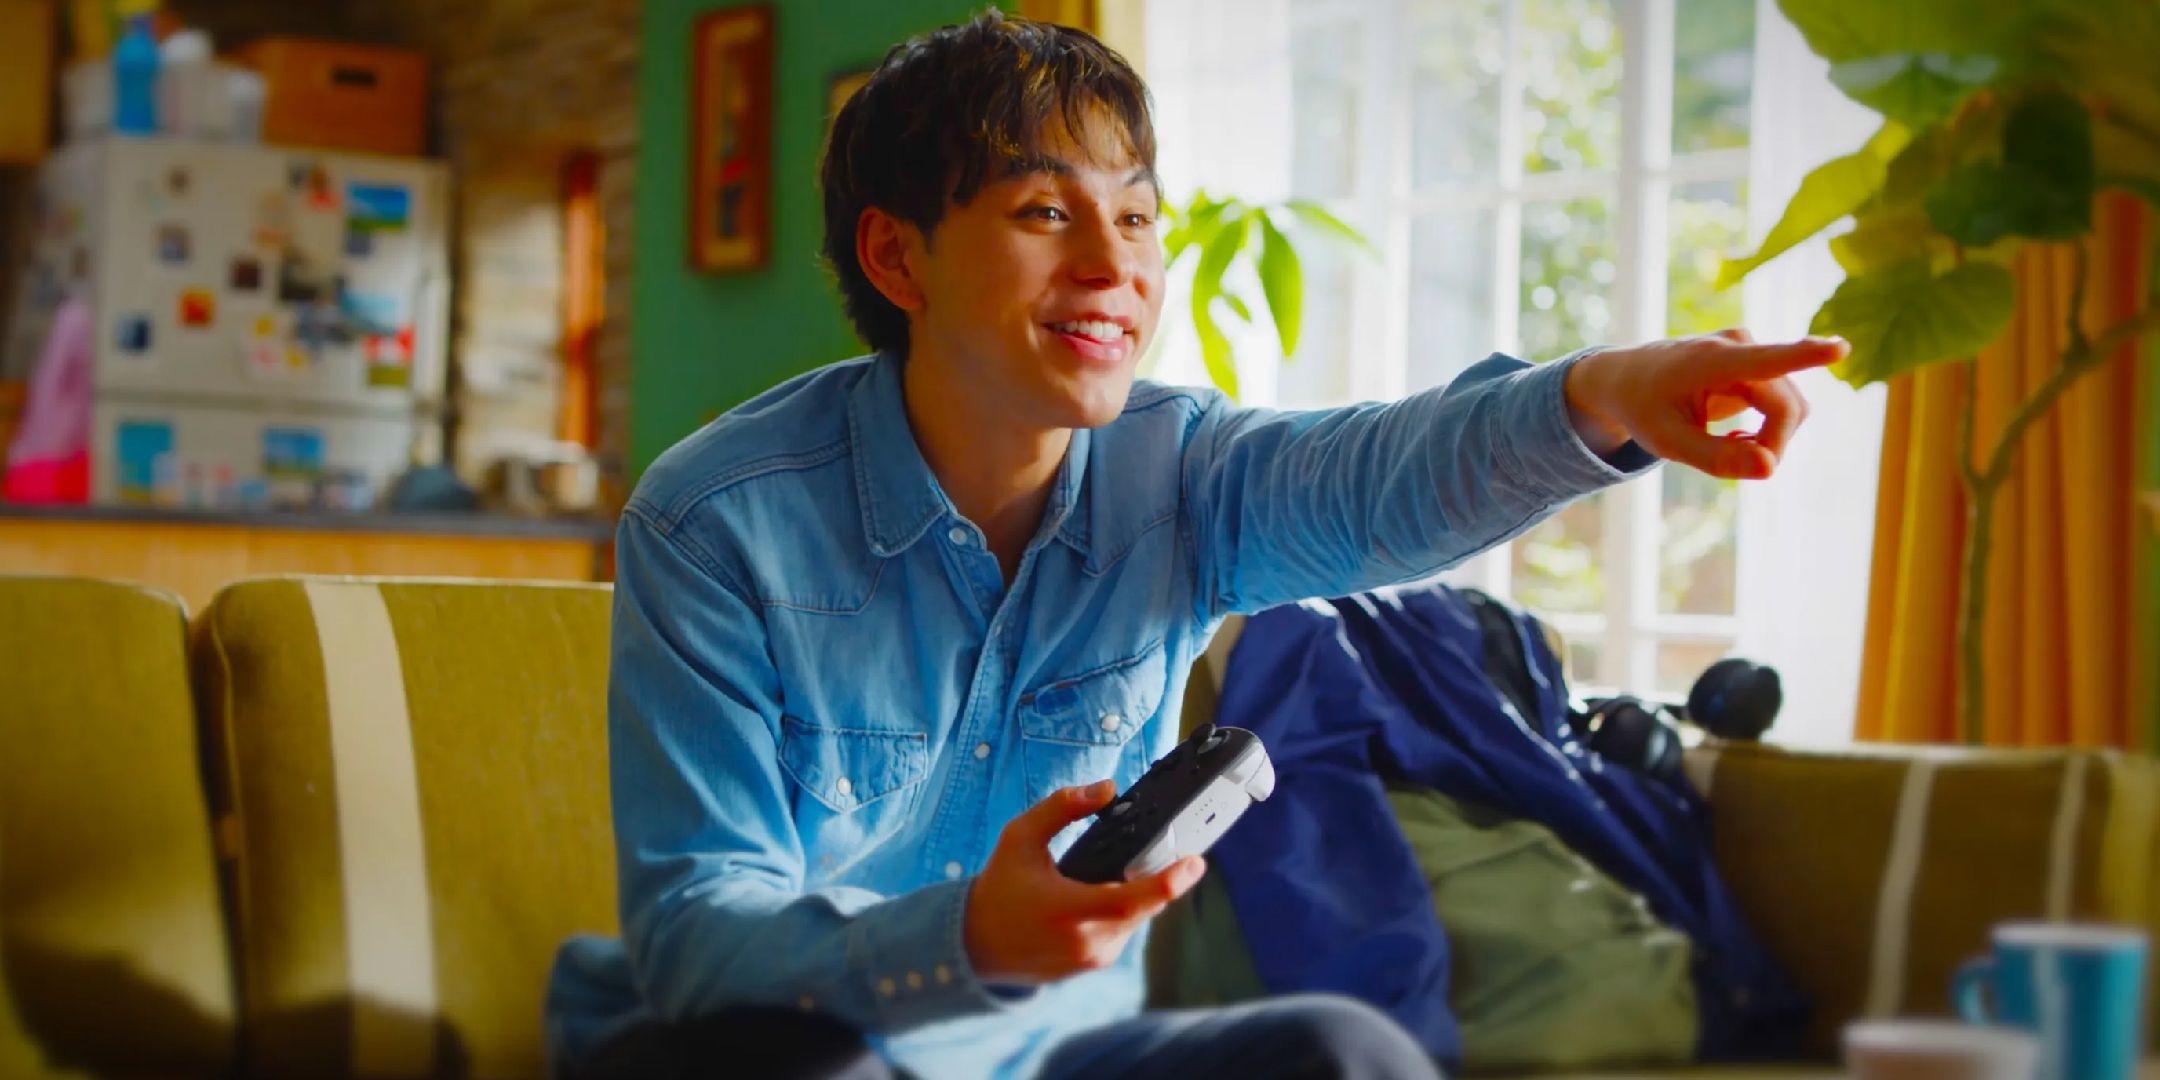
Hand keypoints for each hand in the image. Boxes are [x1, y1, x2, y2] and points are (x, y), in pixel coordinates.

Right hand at [963, 780, 1207, 985]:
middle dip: (1158, 876)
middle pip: (1144, 905)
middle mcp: (1086, 941)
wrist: (977, 944)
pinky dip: (1122, 908)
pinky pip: (1124, 929)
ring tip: (1118, 870)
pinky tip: (1105, 892)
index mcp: (1068, 910)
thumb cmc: (1000, 887)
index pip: (1129, 899)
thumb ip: (1062, 808)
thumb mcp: (1020, 837)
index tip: (1195, 863)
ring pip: (1137, 918)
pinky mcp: (1095, 964)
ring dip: (1137, 893)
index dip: (1168, 882)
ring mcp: (1093, 958)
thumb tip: (1106, 789)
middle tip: (1170, 849)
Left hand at [1561, 329, 1850, 479]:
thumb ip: (1718, 459)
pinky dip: (1767, 430)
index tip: (1840, 348)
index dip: (1806, 356)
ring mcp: (1752, 349)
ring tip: (1728, 445)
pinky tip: (1735, 436)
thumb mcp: (1669, 442)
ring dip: (1770, 439)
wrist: (1627, 378)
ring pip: (1792, 408)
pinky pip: (1785, 405)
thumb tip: (1770, 469)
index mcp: (1710, 360)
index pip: (1766, 360)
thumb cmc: (1644, 408)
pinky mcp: (1760, 362)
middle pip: (1787, 407)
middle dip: (1772, 445)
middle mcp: (1739, 345)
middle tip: (1738, 465)